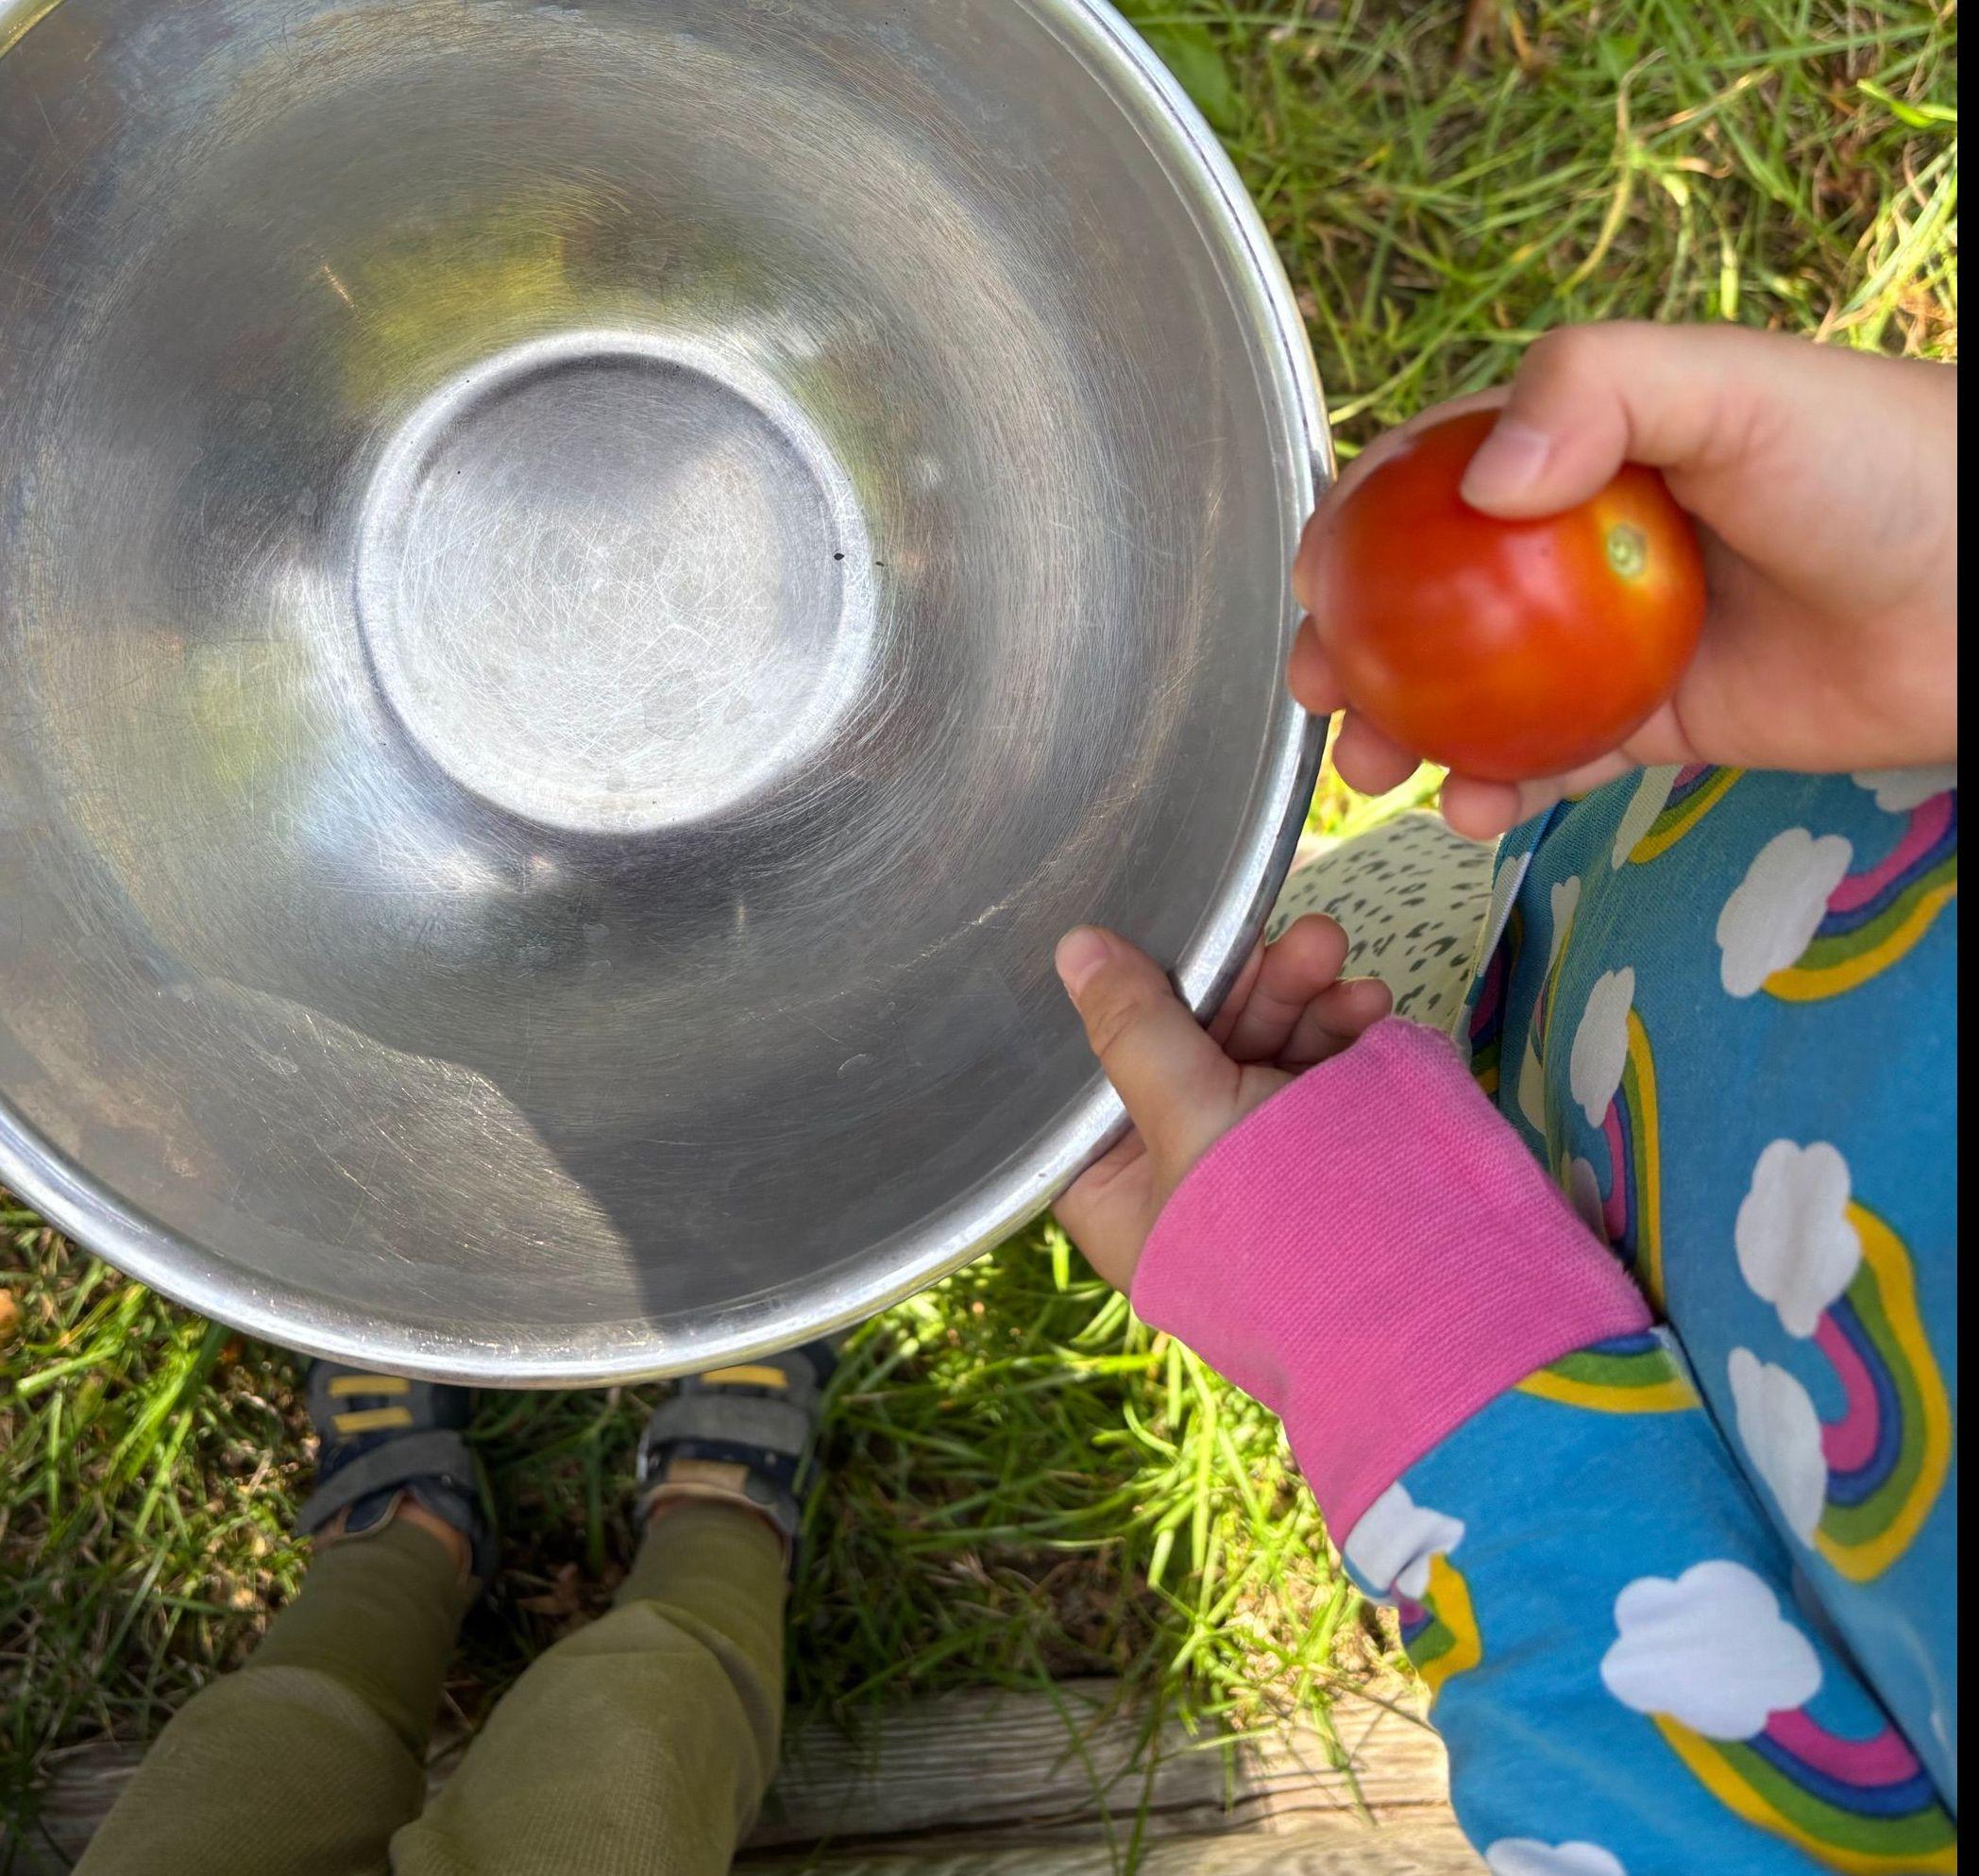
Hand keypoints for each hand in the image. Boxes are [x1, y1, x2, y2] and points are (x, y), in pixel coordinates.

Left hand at [1053, 915, 1391, 1289]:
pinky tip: (1369, 1004)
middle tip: (1282, 938)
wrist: (1431, 1296)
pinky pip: (1314, 1073)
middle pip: (1183, 1052)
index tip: (1156, 946)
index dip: (1123, 1009)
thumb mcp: (1193, 1114)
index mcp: (1116, 1196)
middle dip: (1239, 989)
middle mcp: (1176, 1181)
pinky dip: (1338, 1031)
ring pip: (1256, 1050)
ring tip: (1332, 949)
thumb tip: (1074, 948)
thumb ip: (1134, 1027)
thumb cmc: (1283, 1223)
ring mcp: (1254, 1167)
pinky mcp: (1321, 1153)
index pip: (1096, 1083)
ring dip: (1296, 995)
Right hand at [1291, 323, 1958, 839]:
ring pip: (1473, 696)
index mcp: (1586, 452)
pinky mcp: (1653, 728)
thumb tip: (1483, 482)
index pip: (1439, 479)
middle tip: (1321, 690)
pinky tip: (1472, 808)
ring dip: (1405, 734)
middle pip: (1430, 601)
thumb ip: (1600, 389)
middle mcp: (1579, 550)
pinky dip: (1498, 793)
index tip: (1315, 578)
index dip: (1361, 525)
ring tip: (1376, 771)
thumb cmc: (1881, 463)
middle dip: (1355, 648)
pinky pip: (1551, 766)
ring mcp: (1609, 646)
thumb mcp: (1733, 385)